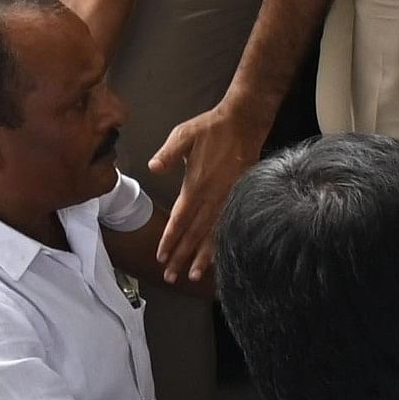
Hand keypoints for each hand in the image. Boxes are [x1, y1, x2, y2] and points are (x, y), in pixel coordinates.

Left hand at [146, 101, 266, 284]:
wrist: (245, 122)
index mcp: (196, 186)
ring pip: (213, 234)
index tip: (161, 257)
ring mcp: (227, 198)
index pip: (180, 220)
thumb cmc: (211, 127)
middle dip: (182, 256)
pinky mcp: (239, 196)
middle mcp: (212, 197)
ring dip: (202, 257)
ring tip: (193, 275)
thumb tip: (153, 167)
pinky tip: (217, 256)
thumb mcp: (184, 134)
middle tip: (171, 277)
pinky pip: (228, 225)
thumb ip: (168, 153)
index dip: (170, 240)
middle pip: (194, 234)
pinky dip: (221, 243)